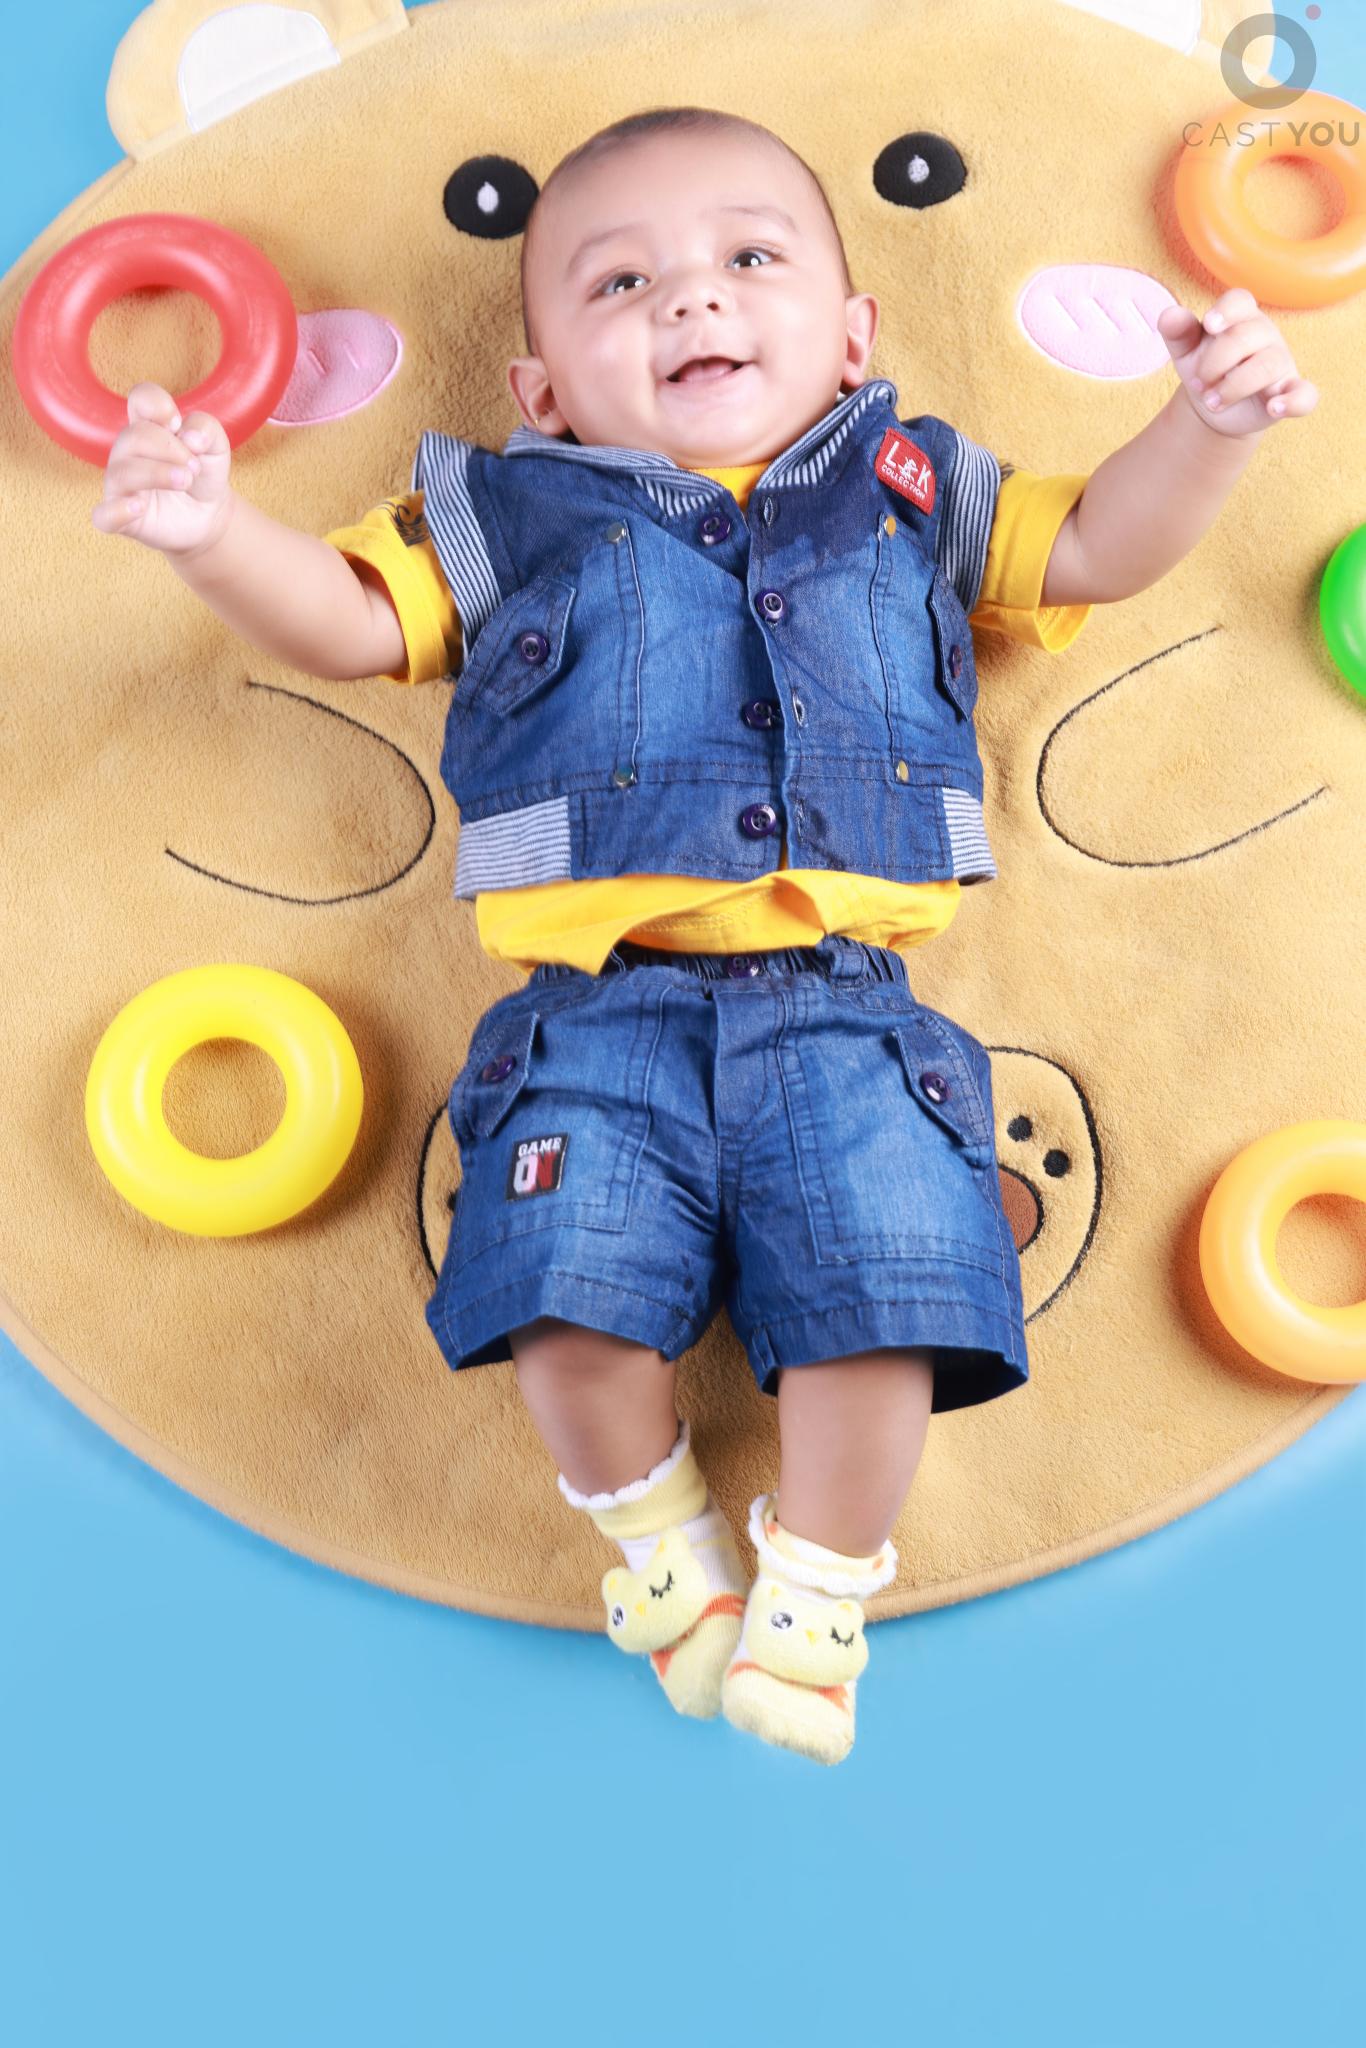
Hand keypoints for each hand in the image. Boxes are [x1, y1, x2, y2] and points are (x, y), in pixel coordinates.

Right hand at [91, 382, 234, 556]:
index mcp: (148, 427)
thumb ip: (208, 429)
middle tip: (194, 467)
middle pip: (134, 436)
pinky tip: (139, 508)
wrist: (208, 516)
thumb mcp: (216, 447)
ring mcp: (120, 486)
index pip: (140, 399)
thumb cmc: (203, 474)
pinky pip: (104, 515)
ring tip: (186, 481)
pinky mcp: (120, 518)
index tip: (178, 424)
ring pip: (122, 472)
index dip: (158, 406)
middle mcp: (127, 453)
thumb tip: (190, 436)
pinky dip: (117, 511)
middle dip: (169, 448)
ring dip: (157, 474)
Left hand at [1156, 288, 1318, 437]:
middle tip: (1198, 384)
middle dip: (1215, 362)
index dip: (1226, 311)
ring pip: (1267, 365)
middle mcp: (1265, 335)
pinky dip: (1294, 401)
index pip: (1239, 301)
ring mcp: (1281, 362)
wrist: (1215, 407)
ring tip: (1212, 403)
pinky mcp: (1290, 391)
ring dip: (1234, 386)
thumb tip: (1167, 315)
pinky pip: (1304, 394)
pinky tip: (1275, 407)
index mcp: (1240, 317)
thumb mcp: (1187, 351)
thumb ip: (1179, 332)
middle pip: (1245, 337)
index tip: (1210, 326)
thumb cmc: (1206, 368)